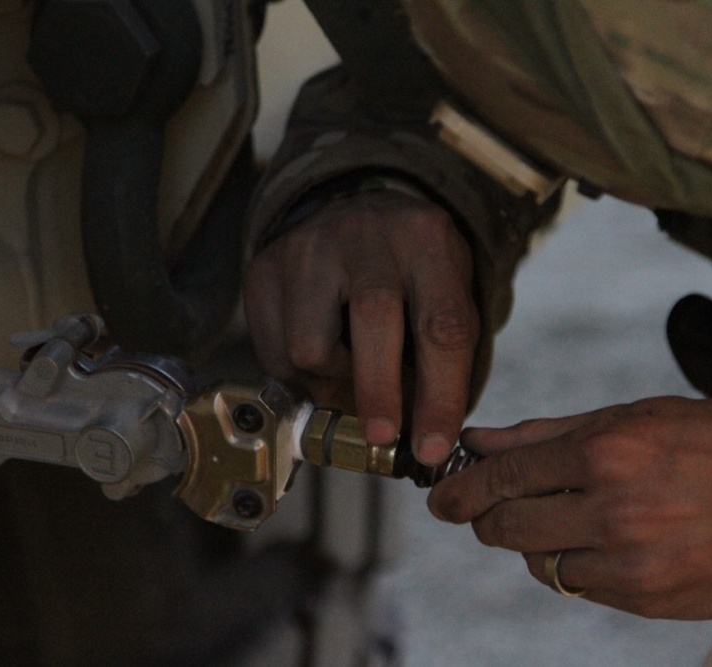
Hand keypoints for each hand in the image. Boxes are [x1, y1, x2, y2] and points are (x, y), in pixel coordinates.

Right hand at [244, 190, 478, 464]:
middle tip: (383, 438)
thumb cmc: (412, 271)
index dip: (439, 395)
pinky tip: (322, 359)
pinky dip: (299, 376)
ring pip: (308, 346)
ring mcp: (308, 246)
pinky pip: (272, 350)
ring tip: (350, 372)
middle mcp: (366, 233)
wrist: (358, 215)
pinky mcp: (265, 267)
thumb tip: (423, 441)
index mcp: (427, 238)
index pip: (441, 325)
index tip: (432, 447)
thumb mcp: (446, 295)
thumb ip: (440, 359)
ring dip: (332, 380)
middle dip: (378, 393)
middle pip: (371, 322)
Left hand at [427, 396, 711, 618]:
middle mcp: (613, 512)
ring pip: (542, 564)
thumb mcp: (631, 415)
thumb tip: (481, 440)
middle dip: (487, 518)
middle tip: (485, 508)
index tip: (442, 496)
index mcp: (606, 453)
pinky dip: (577, 565)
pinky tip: (602, 540)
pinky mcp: (649, 601)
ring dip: (537, 542)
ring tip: (566, 516)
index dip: (462, 489)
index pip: (503, 478)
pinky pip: (581, 587)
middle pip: (508, 529)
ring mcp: (632, 564)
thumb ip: (545, 432)